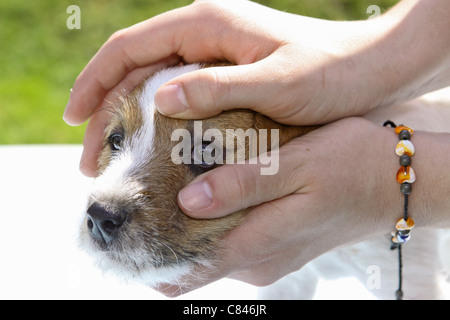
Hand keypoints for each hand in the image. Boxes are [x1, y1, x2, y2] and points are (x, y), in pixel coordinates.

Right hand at [64, 0, 400, 176]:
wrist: (369, 69)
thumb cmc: (331, 73)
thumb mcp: (276, 84)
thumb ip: (218, 88)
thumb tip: (158, 99)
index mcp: (206, 24)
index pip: (128, 48)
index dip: (94, 82)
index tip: (75, 120)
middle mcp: (203, 33)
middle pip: (133, 68)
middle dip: (105, 111)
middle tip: (91, 160)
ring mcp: (213, 52)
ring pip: (151, 82)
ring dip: (126, 119)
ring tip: (112, 159)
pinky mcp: (226, 71)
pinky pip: (177, 92)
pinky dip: (155, 119)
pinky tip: (150, 146)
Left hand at [158, 117, 401, 295]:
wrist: (394, 182)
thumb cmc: (352, 166)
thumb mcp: (299, 166)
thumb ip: (246, 185)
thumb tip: (189, 201)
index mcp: (257, 245)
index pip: (187, 270)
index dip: (147, 261)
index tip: (117, 238)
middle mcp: (256, 260)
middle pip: (191, 262)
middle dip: (158, 237)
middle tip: (134, 196)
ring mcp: (265, 255)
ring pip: (207, 249)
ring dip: (182, 225)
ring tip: (159, 186)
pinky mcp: (273, 243)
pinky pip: (226, 239)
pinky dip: (206, 221)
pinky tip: (199, 190)